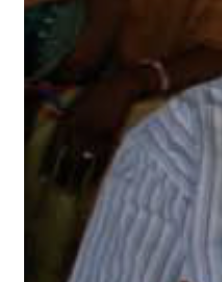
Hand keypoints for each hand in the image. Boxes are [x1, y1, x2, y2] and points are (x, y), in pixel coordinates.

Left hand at [43, 72, 140, 189]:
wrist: (118, 89)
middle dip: (62, 178)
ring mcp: (94, 139)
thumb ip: (66, 125)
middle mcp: (77, 134)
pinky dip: (97, 176)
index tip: (44, 179)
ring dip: (77, 181)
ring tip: (73, 193)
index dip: (47, 167)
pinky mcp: (110, 141)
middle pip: (66, 162)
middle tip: (60, 190)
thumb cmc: (95, 96)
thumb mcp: (74, 108)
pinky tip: (93, 185)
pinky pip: (102, 163)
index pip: (52, 152)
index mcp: (66, 125)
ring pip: (82, 165)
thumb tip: (62, 144)